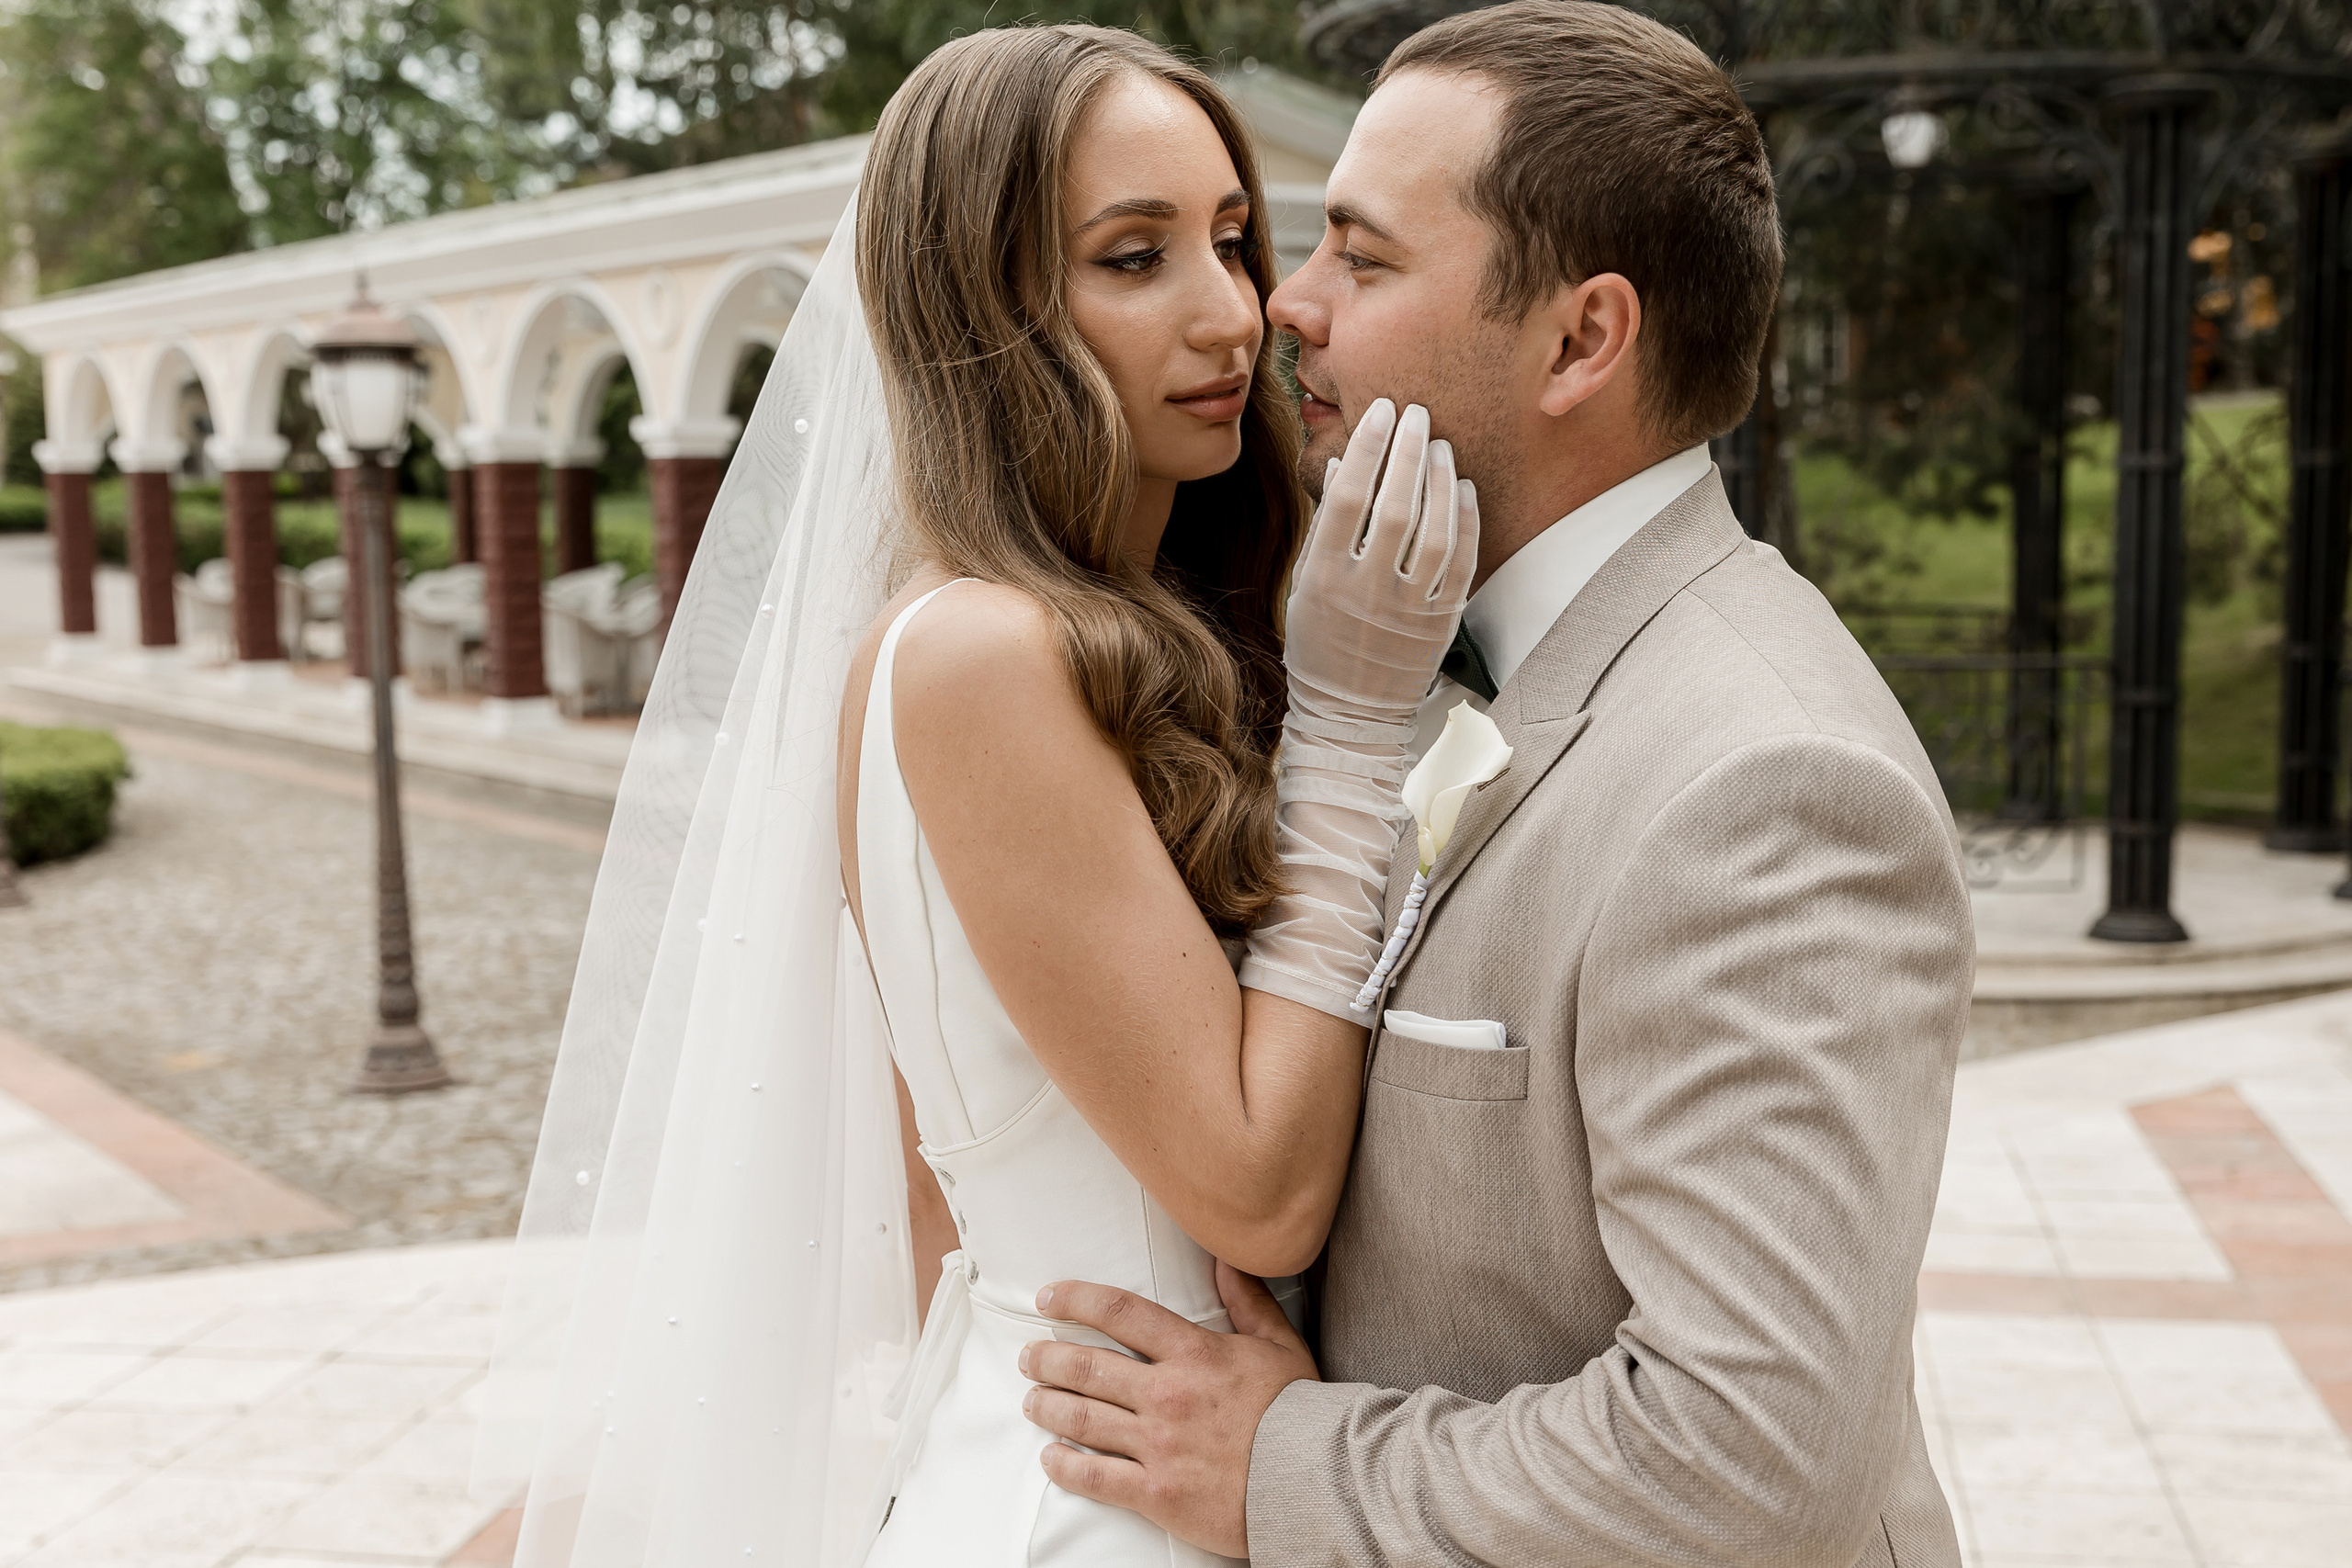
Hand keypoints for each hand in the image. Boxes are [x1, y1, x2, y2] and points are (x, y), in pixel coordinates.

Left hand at [1020, 1262, 1317, 1558]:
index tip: (1049, 1299)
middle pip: (1087, 1367)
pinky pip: (1095, 1477)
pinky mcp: (1156, 1493)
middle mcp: (1167, 1395)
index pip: (1119, 1313)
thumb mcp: (1278, 1345)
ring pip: (1081, 1419)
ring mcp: (1158, 1445)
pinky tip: (1051, 1458)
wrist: (1315, 1480)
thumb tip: (1225, 1259)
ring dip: (1047, 1406)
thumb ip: (1247, 1301)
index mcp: (1194, 1354)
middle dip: (1047, 1358)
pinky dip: (1065, 1466)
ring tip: (1032, 1400)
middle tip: (1030, 1356)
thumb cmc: (1299, 1412)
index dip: (1075, 1300)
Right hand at [1283, 398, 1478, 725]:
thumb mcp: (1304, 587)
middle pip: (1395, 504)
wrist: (1349, 717)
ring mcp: (1406, 610)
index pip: (1347, 496)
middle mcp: (1365, 591)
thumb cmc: (1320, 646)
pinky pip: (1460, 563)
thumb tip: (1340, 465)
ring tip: (1441, 446)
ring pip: (1434, 531)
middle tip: (1417, 414)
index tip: (1381, 412)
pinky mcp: (1439, 625)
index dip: (1367, 447)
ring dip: (1441, 480)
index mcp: (1322, 577)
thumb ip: (1325, 528)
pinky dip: (1465, 521)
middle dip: (1409, 450)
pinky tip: (1463, 489)